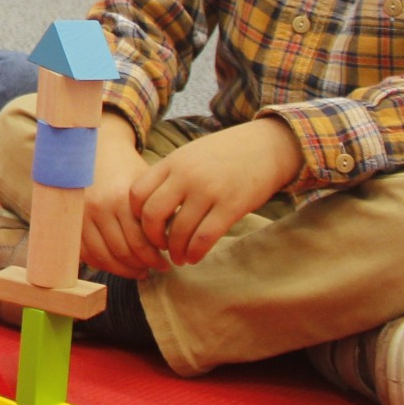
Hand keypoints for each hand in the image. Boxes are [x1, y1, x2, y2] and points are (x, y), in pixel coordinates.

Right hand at [78, 118, 164, 277]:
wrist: (97, 148)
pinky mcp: (71, 220)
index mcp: (122, 198)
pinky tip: (117, 265)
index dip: (155, 259)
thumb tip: (174, 242)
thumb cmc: (127, 166)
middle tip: (156, 268)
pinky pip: (86, 252)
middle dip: (142, 265)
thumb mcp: (147, 183)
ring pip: (103, 256)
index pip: (140, 243)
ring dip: (123, 269)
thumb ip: (159, 210)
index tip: (166, 263)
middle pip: (122, 252)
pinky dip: (102, 264)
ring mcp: (82, 215)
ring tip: (140, 270)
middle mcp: (100, 208)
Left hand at [131, 118, 300, 267]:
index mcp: (172, 162)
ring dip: (176, 251)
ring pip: (179, 231)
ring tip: (179, 258)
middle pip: (152, 215)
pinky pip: (205, 237)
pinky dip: (195, 252)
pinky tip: (194, 258)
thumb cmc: (224, 154)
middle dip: (152, 238)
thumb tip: (149, 208)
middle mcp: (186, 176)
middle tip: (160, 247)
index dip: (136, 215)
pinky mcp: (232, 206)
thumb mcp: (190, 155)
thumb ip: (170, 177)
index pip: (137, 193)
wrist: (267, 146)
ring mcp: (209, 191)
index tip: (145, 226)